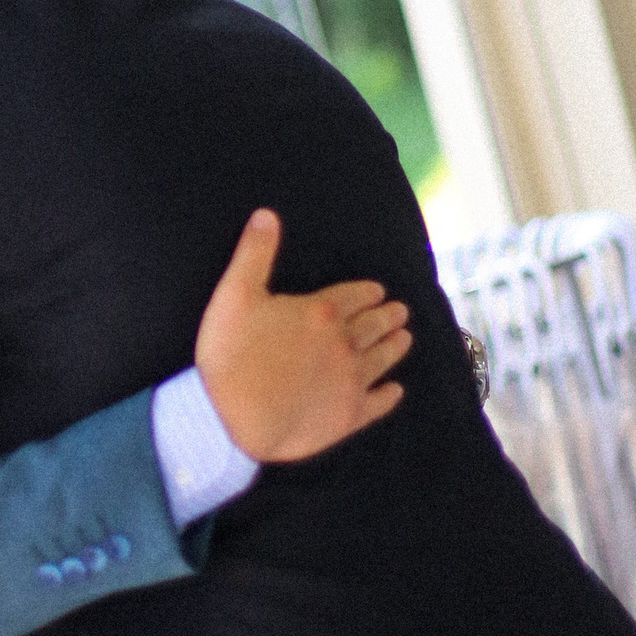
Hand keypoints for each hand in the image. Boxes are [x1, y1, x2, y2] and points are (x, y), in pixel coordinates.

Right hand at [194, 210, 411, 464]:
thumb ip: (254, 253)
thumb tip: (267, 215)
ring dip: (396, 346)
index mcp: (322, 312)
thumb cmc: (230, 356)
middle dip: (389, 315)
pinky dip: (390, 396)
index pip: (356, 295)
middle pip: (375, 325)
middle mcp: (345, 344)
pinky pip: (378, 403)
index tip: (379, 291)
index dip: (369, 292)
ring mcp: (350, 382)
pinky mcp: (348, 416)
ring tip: (405, 338)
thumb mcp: (234, 294)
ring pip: (383, 358)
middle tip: (401, 311)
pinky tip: (396, 391)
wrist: (232, 420)